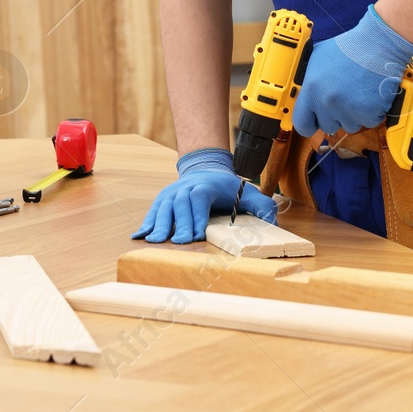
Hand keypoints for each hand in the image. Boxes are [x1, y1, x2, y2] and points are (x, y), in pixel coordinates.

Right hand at [132, 148, 277, 243]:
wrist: (205, 169)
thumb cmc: (228, 188)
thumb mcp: (248, 192)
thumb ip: (262, 206)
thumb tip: (273, 221)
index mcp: (207, 186)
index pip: (200, 199)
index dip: (197, 216)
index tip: (196, 235)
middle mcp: (186, 188)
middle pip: (180, 204)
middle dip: (178, 224)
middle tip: (176, 243)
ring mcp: (173, 193)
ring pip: (163, 207)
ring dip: (158, 224)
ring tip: (154, 241)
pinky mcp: (163, 200)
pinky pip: (153, 211)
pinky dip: (146, 223)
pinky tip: (139, 236)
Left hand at [293, 4, 412, 136]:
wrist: (378, 44)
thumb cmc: (349, 48)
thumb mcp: (317, 57)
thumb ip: (307, 79)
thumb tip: (301, 92)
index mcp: (312, 89)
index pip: (302, 123)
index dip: (309, 124)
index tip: (315, 121)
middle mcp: (327, 102)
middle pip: (327, 126)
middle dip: (335, 116)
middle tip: (344, 97)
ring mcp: (348, 109)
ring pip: (349, 126)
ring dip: (354, 114)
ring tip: (358, 92)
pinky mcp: (369, 113)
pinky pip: (368, 122)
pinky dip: (372, 112)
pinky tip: (370, 94)